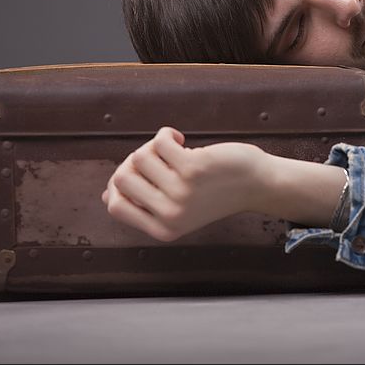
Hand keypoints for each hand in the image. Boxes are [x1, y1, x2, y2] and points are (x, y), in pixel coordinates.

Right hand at [101, 126, 266, 241]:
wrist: (256, 184)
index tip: (140, 173)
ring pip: (139, 157)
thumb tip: (107, 194)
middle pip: (121, 178)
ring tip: (173, 149)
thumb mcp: (177, 206)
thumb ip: (145, 203)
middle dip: (135, 161)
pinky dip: (165, 134)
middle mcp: (170, 216)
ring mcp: (180, 193)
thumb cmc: (214, 191)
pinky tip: (181, 138)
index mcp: (162, 230)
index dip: (118, 185)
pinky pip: (158, 142)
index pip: (115, 206)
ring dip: (153, 146)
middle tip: (159, 158)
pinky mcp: (192, 169)